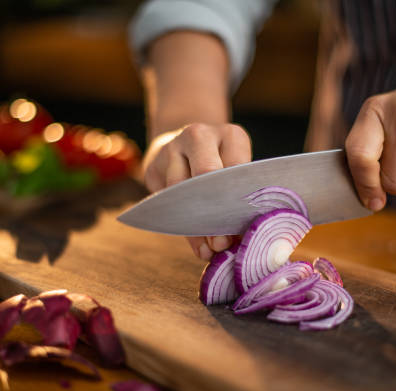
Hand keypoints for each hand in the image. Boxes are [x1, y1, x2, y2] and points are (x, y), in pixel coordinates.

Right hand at [143, 123, 251, 259]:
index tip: (243, 229)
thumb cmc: (222, 165)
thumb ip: (240, 199)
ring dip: (197, 226)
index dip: (239, 200)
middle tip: (222, 243)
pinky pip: (166, 202)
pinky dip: (183, 228)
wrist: (183, 145)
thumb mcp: (238, 172)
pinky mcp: (153, 167)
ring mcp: (172, 148)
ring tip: (210, 250)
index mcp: (230, 135)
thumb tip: (242, 240)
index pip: (237, 167)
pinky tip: (197, 246)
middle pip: (206, 173)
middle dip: (215, 212)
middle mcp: (200, 135)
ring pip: (181, 190)